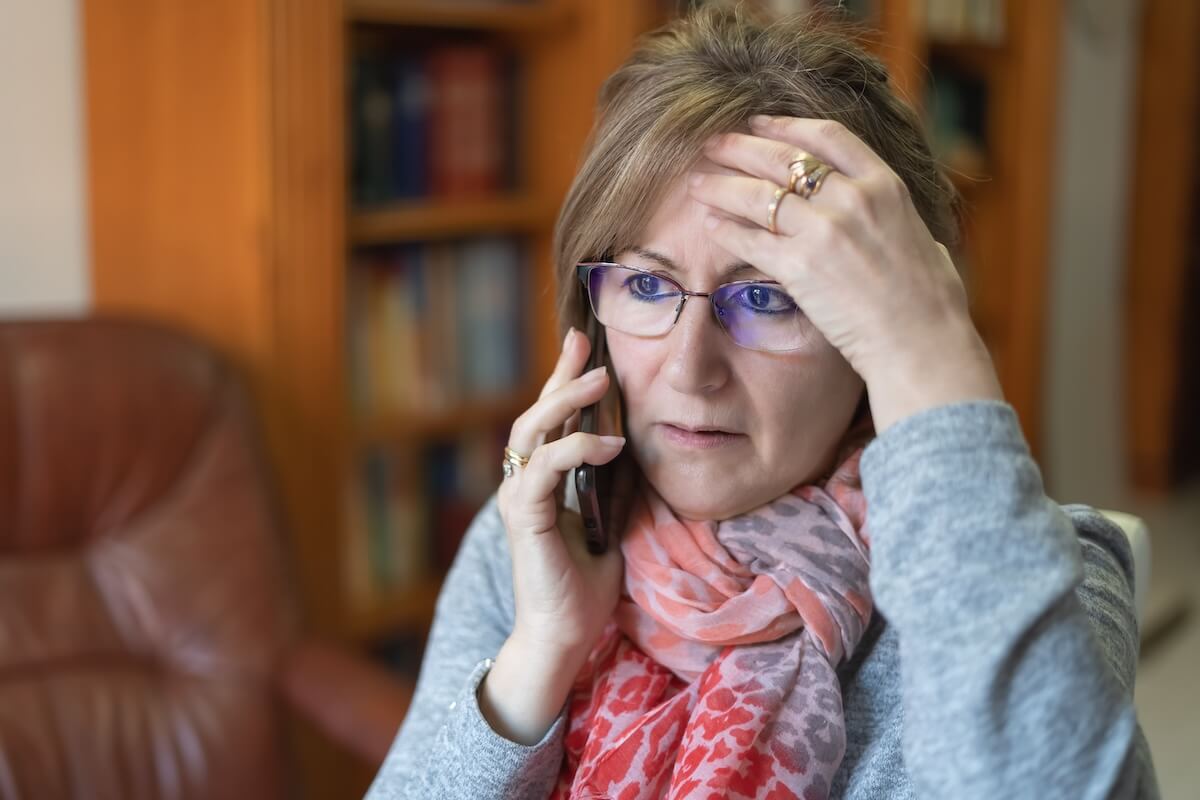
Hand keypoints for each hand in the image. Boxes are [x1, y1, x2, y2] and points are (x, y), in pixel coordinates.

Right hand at [497, 327, 625, 664]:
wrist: (563, 635)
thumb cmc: (584, 587)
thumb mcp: (610, 523)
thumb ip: (613, 486)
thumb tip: (638, 449)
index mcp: (543, 482)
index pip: (552, 422)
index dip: (565, 382)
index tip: (585, 346)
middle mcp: (524, 483)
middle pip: (536, 413)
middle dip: (560, 375)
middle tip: (584, 341)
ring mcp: (519, 497)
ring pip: (532, 430)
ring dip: (566, 399)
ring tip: (601, 379)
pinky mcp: (525, 516)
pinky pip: (544, 468)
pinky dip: (575, 449)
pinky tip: (610, 443)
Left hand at [688, 115, 1002, 431]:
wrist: (921, 342)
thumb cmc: (932, 302)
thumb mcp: (924, 237)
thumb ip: (896, 219)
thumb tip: (892, 218)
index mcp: (884, 185)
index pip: (827, 136)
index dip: (786, 126)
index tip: (759, 122)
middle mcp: (852, 199)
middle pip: (782, 159)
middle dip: (741, 148)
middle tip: (713, 145)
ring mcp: (823, 231)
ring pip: (757, 196)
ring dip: (722, 186)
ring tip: (698, 184)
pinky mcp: (799, 267)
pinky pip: (750, 240)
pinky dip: (726, 231)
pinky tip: (710, 226)